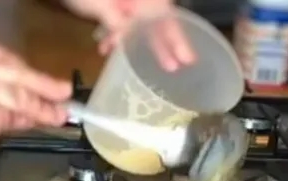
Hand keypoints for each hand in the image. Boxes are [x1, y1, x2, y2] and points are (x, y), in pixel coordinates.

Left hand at [64, 0, 194, 70]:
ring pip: (138, 20)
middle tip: (173, 67)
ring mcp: (124, 0)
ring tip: (135, 65)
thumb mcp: (99, 5)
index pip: (166, 15)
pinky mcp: (111, 2)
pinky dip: (116, 33)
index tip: (188, 59)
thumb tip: (129, 40)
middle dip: (162, 43)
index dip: (178, 37)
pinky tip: (106, 48)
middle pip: (156, 18)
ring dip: (135, 42)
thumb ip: (116, 22)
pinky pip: (121, 18)